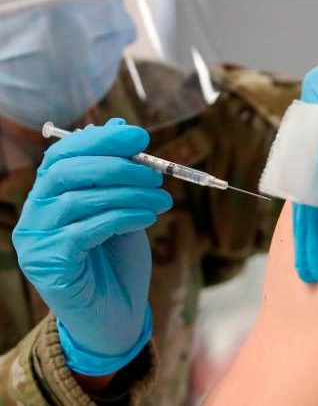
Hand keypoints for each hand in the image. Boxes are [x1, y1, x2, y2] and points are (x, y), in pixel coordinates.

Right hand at [12, 118, 171, 374]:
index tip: (140, 137)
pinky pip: (85, 229)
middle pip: (67, 171)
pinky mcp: (47, 264)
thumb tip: (120, 125)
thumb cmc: (118, 257)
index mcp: (49, 193)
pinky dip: (122, 217)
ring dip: (129, 194)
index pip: (63, 153)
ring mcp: (35, 240)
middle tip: (157, 175)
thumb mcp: (123, 206)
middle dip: (117, 165)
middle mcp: (34, 213)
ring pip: (79, 199)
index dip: (101, 140)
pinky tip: (147, 218)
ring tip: (162, 200)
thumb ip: (117, 171)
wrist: (116, 314)